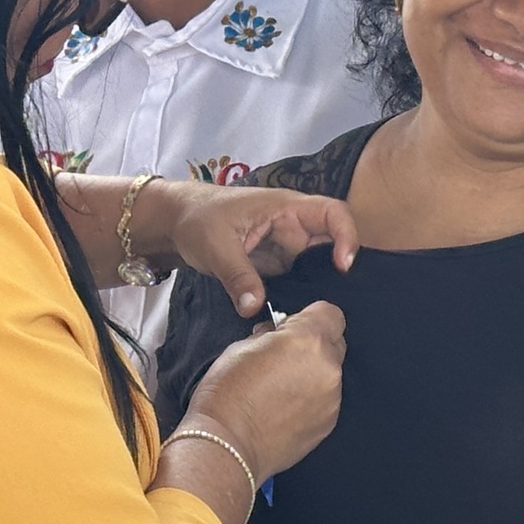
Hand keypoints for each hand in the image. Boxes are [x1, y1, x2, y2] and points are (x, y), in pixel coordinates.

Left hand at [144, 180, 357, 318]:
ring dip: (322, 287)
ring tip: (320, 313)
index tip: (343, 265)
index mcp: (286, 208)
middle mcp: (293, 226)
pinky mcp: (277, 265)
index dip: (347, 236)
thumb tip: (255, 308)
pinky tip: (301, 315)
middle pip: (332, 244)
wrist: (176, 222)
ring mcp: (286, 247)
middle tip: (336, 300)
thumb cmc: (197, 218)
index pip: (333, 213)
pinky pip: (299, 280)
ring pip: (318, 267)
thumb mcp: (215, 246)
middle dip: (339, 270)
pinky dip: (303, 296)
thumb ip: (237, 276)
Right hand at [181, 302, 344, 479]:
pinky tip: (282, 408)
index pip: (330, 313)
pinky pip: (325, 400)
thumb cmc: (226, 394)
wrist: (226, 446)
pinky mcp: (327, 424)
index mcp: (308, 340)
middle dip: (313, 345)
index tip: (292, 327)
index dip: (310, 318)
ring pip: (330, 373)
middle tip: (282, 358)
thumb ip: (271, 335)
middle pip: (334, 343)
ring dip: (312, 374)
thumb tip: (278, 334)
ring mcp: (331, 399)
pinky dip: (310, 399)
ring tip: (279, 389)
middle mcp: (327, 367)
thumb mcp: (241, 346)